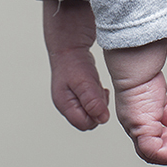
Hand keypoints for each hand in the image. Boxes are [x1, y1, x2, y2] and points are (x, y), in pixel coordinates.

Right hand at [44, 0, 109, 130]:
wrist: (68, 42)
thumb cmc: (73, 59)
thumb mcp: (84, 79)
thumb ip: (92, 100)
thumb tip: (102, 118)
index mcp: (65, 105)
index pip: (86, 124)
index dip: (97, 114)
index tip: (101, 97)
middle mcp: (67, 104)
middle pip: (89, 120)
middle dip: (98, 109)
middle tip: (100, 91)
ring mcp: (72, 98)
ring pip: (92, 111)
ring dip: (99, 101)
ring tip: (98, 86)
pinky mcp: (79, 92)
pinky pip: (92, 102)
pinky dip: (98, 95)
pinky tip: (98, 85)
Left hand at [104, 39, 166, 164]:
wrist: (137, 71)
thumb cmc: (144, 78)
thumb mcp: (158, 99)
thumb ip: (163, 111)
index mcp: (139, 121)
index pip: (152, 142)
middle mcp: (135, 128)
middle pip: (153, 151)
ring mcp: (136, 130)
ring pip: (153, 154)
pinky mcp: (140, 130)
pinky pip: (153, 151)